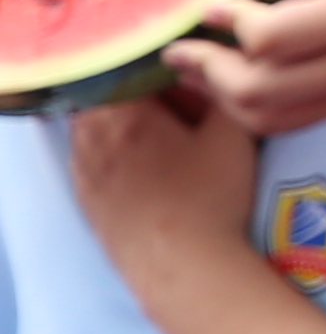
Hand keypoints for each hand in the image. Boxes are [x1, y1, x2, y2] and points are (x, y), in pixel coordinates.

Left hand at [62, 82, 257, 264]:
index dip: (170, 74)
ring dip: (127, 125)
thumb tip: (217, 69)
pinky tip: (148, 175)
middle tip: (184, 116)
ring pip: (98, 126)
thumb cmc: (210, 197)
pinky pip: (92, 158)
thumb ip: (225, 92)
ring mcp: (83, 166)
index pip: (138, 69)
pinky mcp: (84, 196)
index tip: (194, 89)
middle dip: (146, 99)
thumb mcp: (234, 135)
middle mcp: (93, 133)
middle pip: (114, 96)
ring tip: (167, 146)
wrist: (181, 265)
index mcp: (127, 110)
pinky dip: (115, 154)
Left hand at [170, 0, 325, 130]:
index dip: (232, 23)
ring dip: (228, 97)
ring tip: (203, 71)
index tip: (211, 3)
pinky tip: (246, 81)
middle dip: (210, 71)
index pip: (273, 37)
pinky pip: (298, 121)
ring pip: (272, 117)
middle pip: (257, 89)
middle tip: (181, 46)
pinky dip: (260, 108)